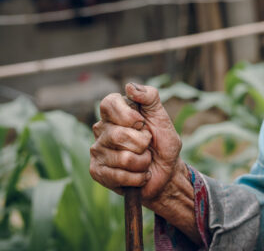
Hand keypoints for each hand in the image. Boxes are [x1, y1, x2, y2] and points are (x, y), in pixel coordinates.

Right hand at [90, 83, 182, 204]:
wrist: (166, 171)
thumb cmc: (162, 142)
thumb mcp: (162, 117)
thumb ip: (149, 97)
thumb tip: (129, 86)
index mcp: (114, 112)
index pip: (108, 103)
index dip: (128, 115)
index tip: (141, 123)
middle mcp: (101, 129)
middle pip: (118, 135)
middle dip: (142, 143)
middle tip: (146, 145)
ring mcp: (97, 150)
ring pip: (123, 158)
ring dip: (143, 162)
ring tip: (144, 161)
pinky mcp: (97, 171)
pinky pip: (120, 176)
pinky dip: (138, 177)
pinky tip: (139, 175)